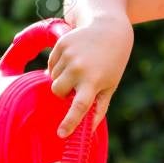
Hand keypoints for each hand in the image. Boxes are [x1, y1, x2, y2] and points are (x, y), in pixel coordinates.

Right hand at [47, 15, 133, 136]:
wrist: (109, 28)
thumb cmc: (112, 62)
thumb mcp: (110, 85)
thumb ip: (99, 108)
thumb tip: (89, 131)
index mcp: (93, 81)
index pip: (78, 107)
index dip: (69, 122)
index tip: (61, 134)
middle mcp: (78, 68)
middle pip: (57, 91)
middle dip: (63, 91)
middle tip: (77, 83)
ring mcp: (68, 55)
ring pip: (52, 78)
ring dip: (62, 77)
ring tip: (78, 67)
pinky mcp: (61, 45)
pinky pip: (51, 64)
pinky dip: (58, 66)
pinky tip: (72, 59)